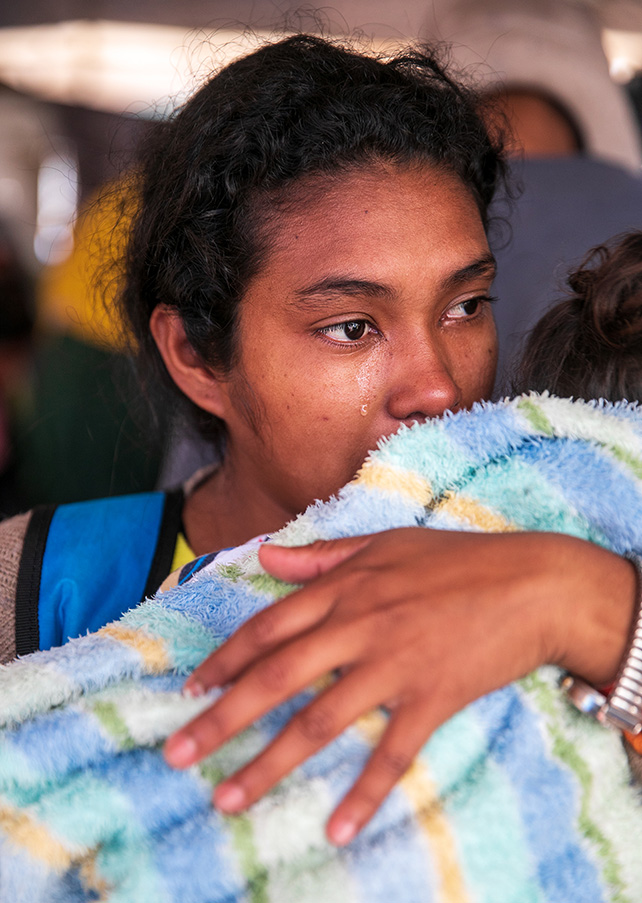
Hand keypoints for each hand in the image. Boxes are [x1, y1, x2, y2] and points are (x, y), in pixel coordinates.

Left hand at [163, 528, 634, 844]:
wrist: (534, 583)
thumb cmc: (458, 560)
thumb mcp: (385, 544)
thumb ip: (321, 556)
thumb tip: (265, 558)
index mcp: (345, 587)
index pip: (267, 629)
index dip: (223, 662)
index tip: (189, 693)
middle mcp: (359, 625)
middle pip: (276, 678)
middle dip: (221, 720)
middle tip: (177, 756)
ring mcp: (395, 664)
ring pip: (319, 722)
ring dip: (269, 764)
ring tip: (227, 799)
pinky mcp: (432, 698)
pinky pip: (392, 753)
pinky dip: (365, 793)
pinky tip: (337, 828)